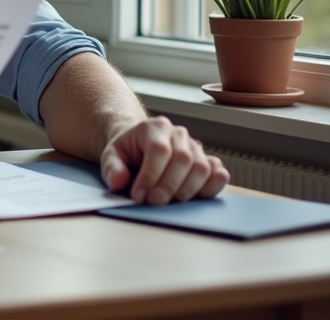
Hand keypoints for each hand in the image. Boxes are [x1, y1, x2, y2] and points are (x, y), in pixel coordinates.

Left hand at [100, 116, 229, 204]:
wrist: (140, 142)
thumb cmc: (127, 150)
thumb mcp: (111, 154)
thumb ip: (111, 167)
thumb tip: (118, 181)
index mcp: (155, 127)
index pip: (159, 150)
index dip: (150, 176)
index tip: (139, 195)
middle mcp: (178, 134)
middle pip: (183, 160)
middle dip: (168, 186)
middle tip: (154, 202)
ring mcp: (195, 146)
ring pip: (201, 167)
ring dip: (187, 190)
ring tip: (169, 202)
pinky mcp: (207, 160)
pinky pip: (218, 172)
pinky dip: (212, 186)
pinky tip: (197, 196)